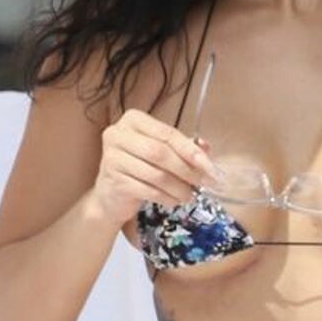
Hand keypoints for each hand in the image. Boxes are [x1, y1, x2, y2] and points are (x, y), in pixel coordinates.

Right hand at [92, 108, 219, 221]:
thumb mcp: (160, 152)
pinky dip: (166, 197)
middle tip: (205, 183)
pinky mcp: (112, 181)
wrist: (110, 195)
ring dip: (179, 187)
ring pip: (156, 174)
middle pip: (161, 153)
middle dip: (187, 170)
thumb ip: (182, 147)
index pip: (167, 133)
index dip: (191, 150)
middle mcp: (117, 134)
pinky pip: (148, 190)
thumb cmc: (138, 168)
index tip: (210, 167)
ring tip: (190, 195)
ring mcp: (112, 158)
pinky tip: (174, 200)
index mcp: (133, 120)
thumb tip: (206, 148)